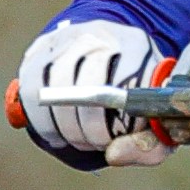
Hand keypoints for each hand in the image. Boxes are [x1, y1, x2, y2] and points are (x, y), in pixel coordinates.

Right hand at [16, 21, 171, 168]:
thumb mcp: (157, 122)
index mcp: (138, 46)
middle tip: (97, 143)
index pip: (126, 87)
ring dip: (67, 127)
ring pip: (58, 90)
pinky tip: (58, 131)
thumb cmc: (137, 100)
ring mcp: (68, 39)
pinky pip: (33, 92)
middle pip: (89, 88)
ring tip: (80, 137)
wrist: (109, 60)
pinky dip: (44, 121)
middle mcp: (102, 34)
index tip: (118, 139)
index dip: (119, 124)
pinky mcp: (40, 50)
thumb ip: (149, 146)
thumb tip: (113, 155)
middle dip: (92, 130)